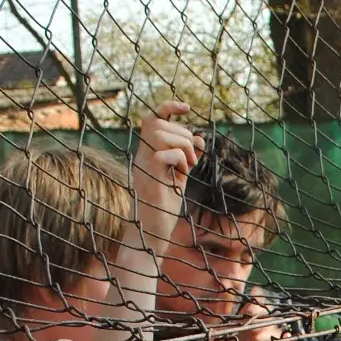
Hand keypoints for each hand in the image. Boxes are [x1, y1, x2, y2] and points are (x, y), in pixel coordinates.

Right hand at [132, 101, 203, 245]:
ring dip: (183, 145)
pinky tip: (182, 175)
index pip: (153, 118)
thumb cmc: (164, 207)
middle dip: (182, 133)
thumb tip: (199, 138)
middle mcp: (141, 155)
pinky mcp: (148, 177)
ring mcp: (143, 165)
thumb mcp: (180, 177)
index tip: (186, 107)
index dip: (168, 106)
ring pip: (160, 132)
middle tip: (190, 158)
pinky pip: (164, 153)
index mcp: (148, 153)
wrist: (152, 233)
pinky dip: (180, 160)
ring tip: (188, 166)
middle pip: (157, 121)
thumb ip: (187, 158)